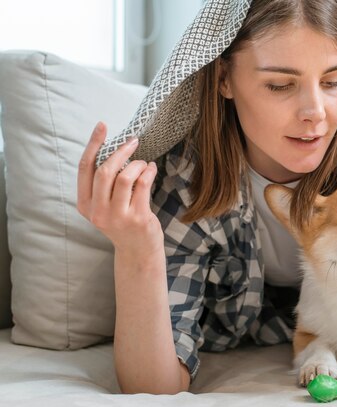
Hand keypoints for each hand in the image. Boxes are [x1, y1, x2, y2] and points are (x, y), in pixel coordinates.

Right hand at [77, 122, 162, 254]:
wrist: (137, 251)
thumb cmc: (123, 221)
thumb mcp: (105, 204)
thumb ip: (105, 183)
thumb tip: (115, 148)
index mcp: (85, 204)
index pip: (84, 168)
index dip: (93, 144)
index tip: (103, 126)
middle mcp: (97, 211)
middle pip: (105, 171)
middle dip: (120, 151)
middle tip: (133, 142)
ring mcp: (117, 216)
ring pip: (125, 177)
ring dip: (137, 164)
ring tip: (144, 163)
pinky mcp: (137, 218)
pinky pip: (143, 185)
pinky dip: (149, 172)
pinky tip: (152, 169)